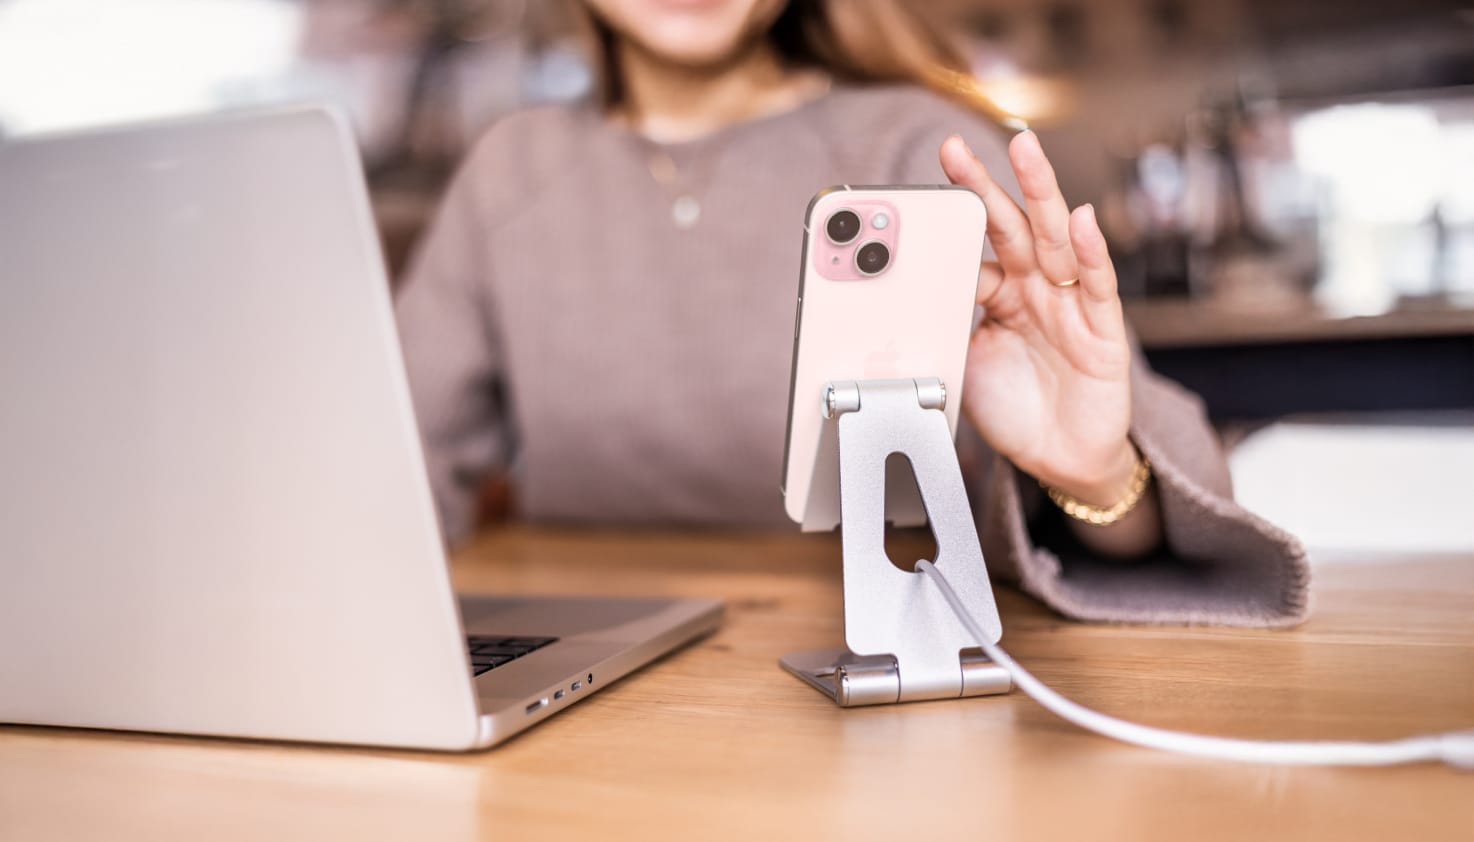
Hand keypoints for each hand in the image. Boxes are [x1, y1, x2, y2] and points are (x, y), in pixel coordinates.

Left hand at [939, 131, 1135, 506]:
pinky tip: (1080, 220)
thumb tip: (907, 300)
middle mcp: (1037, 289)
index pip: (974, 246)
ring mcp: (1071, 304)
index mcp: (1002, 294)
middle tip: (955, 147)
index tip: (922, 189)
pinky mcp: (1102, 331)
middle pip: (1011, 225)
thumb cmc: (1016, 410)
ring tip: (1025, 149)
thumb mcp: (965, 364)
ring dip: (1041, 192)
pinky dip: (1090, 251)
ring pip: (1055, 239)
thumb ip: (946, 326)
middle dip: (985, 185)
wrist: (1060, 460)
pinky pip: (1096, 285)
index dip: (951, 221)